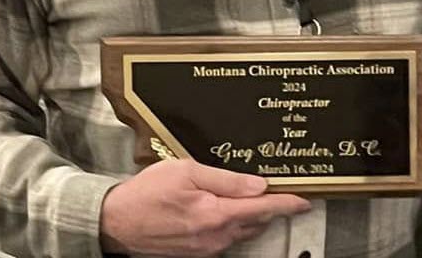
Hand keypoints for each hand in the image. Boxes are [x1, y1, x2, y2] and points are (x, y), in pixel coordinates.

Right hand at [99, 159, 310, 255]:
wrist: (116, 223)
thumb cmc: (148, 192)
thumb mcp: (187, 172)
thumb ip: (226, 179)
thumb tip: (258, 185)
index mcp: (215, 215)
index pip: (261, 209)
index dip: (286, 204)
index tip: (305, 200)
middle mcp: (215, 238)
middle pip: (255, 222)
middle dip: (271, 208)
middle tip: (284, 192)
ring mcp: (206, 249)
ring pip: (242, 232)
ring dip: (253, 217)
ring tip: (257, 198)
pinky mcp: (197, 253)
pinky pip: (226, 240)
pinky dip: (235, 225)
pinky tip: (229, 211)